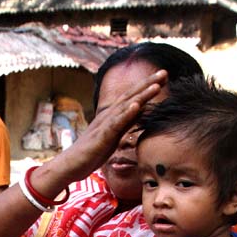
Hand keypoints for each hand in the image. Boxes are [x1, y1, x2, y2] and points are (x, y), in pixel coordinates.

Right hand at [52, 70, 167, 184]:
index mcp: (113, 116)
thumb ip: (125, 123)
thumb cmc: (92, 152)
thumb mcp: (113, 135)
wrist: (71, 165)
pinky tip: (136, 106)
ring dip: (141, 94)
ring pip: (125, 106)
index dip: (148, 86)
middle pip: (131, 96)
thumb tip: (139, 112)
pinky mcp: (101, 137)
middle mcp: (109, 116)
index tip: (165, 77)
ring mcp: (104, 125)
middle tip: (165, 72)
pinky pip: (115, 124)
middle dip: (148, 83)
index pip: (133, 97)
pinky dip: (126, 114)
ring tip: (156, 85)